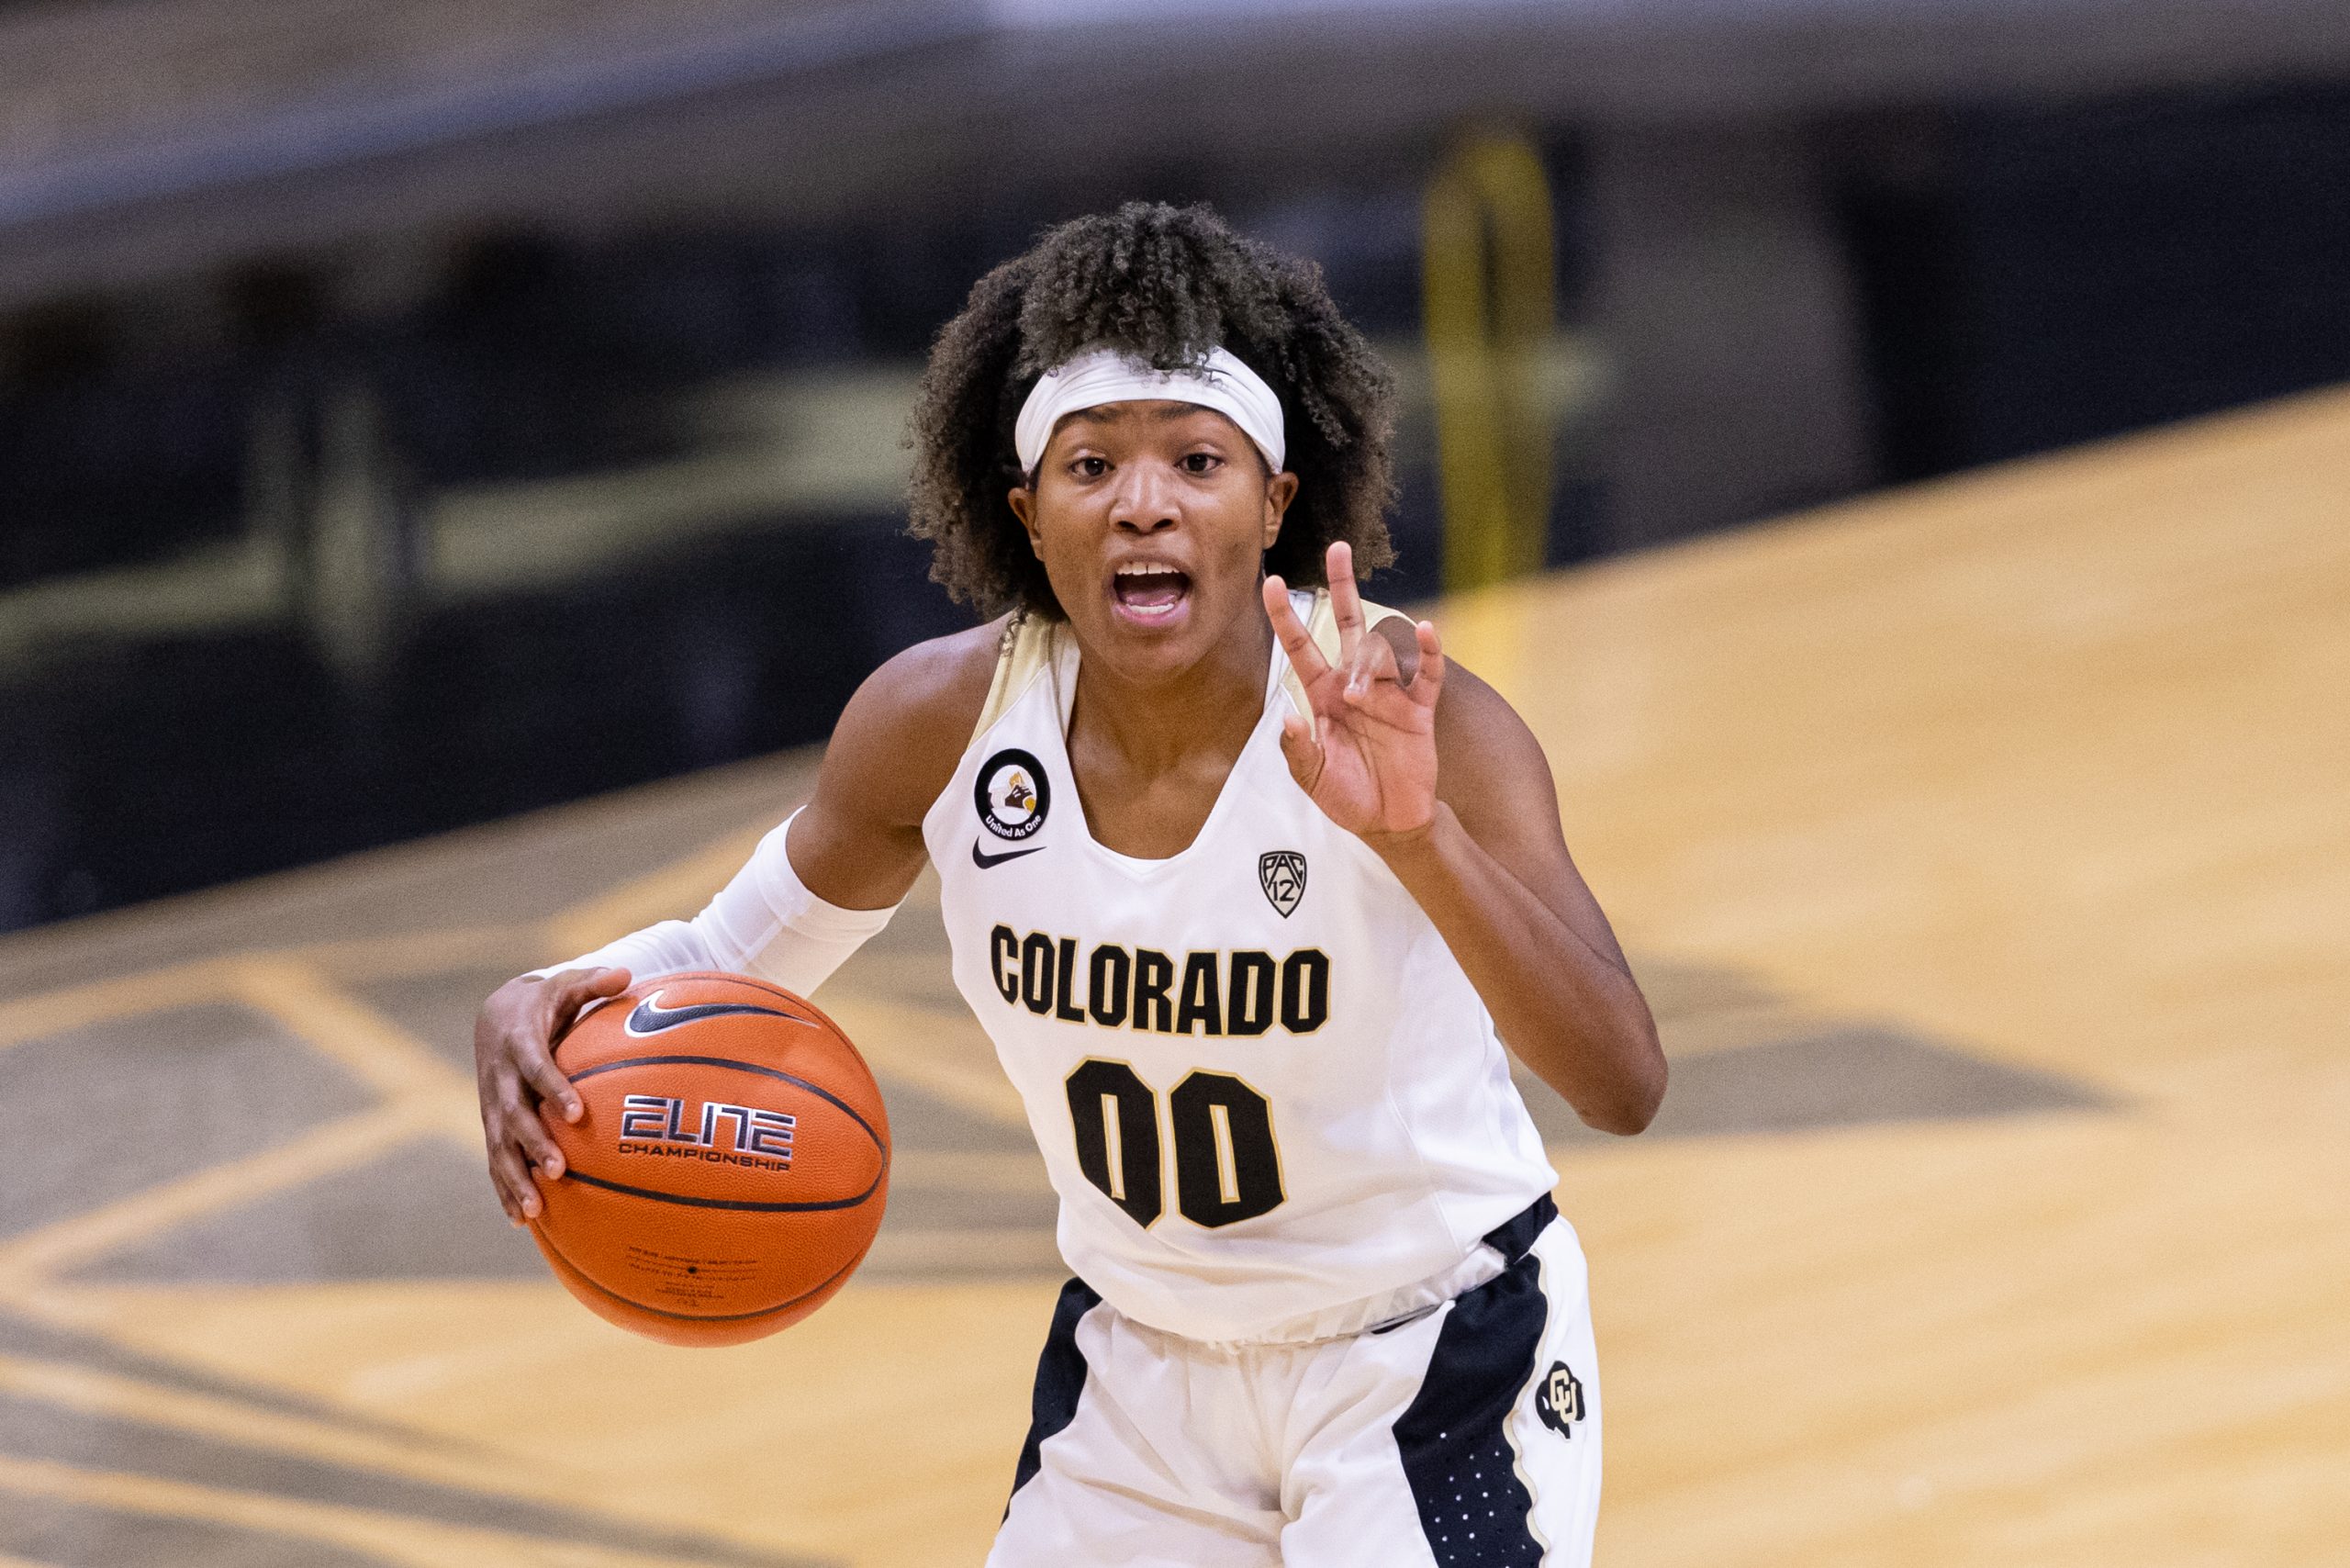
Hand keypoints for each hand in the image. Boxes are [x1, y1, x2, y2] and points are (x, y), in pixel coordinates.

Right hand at [473, 966, 628, 1224]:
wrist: (497, 1015)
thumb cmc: (546, 1002)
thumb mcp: (567, 984)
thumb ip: (594, 982)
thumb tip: (625, 974)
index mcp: (520, 1043)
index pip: (536, 1067)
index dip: (553, 1088)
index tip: (576, 1112)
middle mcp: (501, 1078)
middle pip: (513, 1115)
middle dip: (533, 1144)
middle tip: (557, 1170)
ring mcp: (493, 1105)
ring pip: (499, 1146)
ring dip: (514, 1178)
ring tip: (533, 1210)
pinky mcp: (493, 1124)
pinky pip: (495, 1159)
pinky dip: (503, 1188)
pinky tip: (519, 1220)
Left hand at [1263, 540, 1446, 844]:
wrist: (1389, 822)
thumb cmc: (1348, 797)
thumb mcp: (1313, 779)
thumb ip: (1298, 750)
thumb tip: (1287, 718)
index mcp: (1323, 697)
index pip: (1302, 648)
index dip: (1287, 616)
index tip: (1273, 582)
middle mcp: (1355, 685)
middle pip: (1347, 625)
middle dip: (1341, 587)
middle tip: (1338, 549)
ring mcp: (1389, 693)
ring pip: (1382, 651)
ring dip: (1371, 663)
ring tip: (1361, 695)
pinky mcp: (1420, 709)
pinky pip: (1427, 673)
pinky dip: (1428, 651)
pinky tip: (1426, 630)